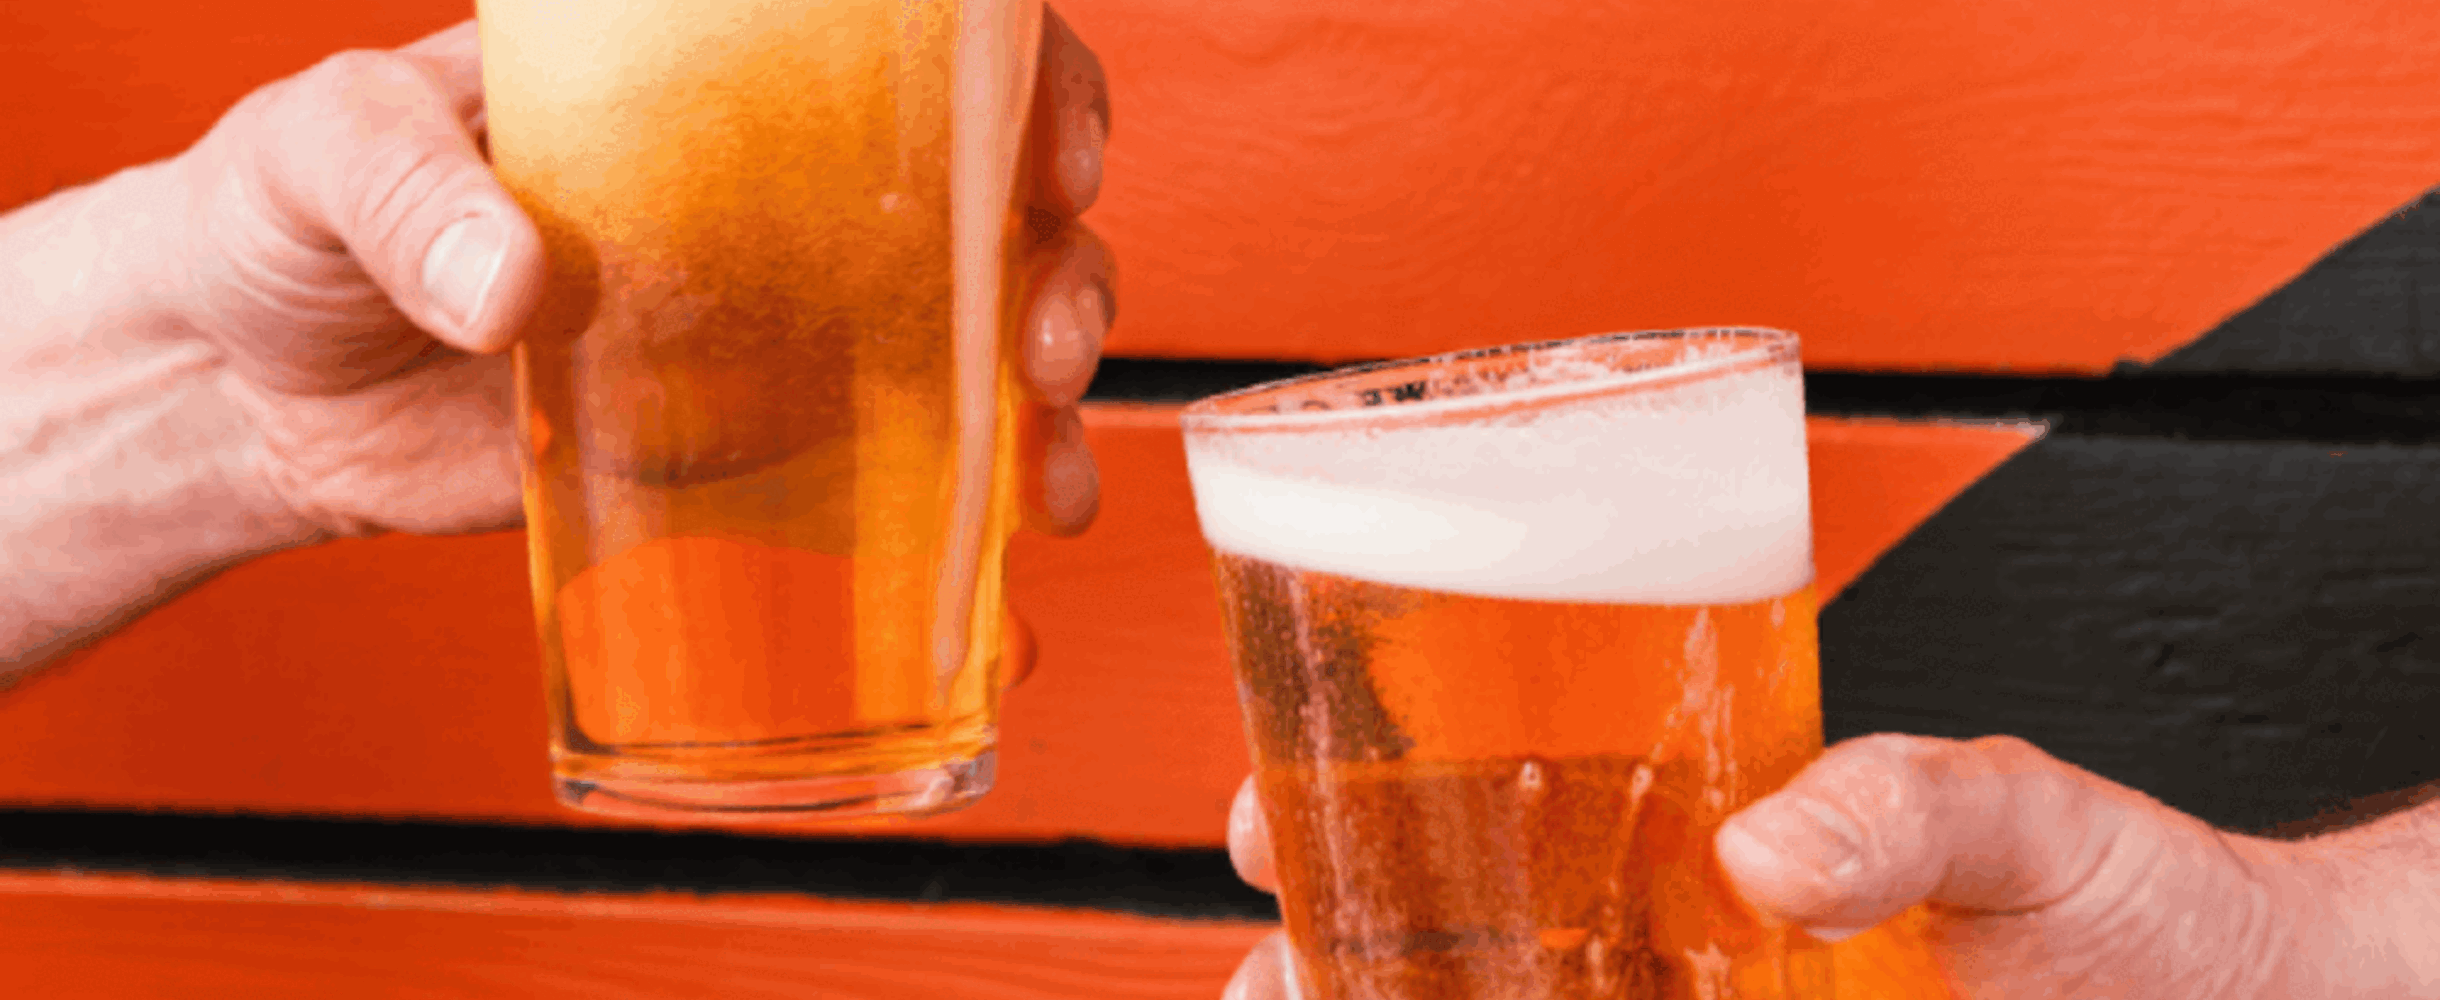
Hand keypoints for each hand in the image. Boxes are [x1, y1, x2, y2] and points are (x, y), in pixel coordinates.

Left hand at [159, 11, 1110, 538]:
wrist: (244, 396)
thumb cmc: (282, 220)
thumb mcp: (324, 155)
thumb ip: (407, 191)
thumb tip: (520, 281)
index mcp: (706, 81)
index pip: (913, 47)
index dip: (1028, 83)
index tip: (1051, 151)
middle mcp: (776, 196)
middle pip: (987, 198)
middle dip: (1064, 263)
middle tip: (1044, 339)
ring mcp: (779, 330)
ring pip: (971, 336)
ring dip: (1046, 397)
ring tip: (1047, 469)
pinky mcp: (750, 453)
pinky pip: (893, 472)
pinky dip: (972, 512)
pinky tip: (1010, 556)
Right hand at [1219, 735, 2439, 999]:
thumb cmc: (2141, 902)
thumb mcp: (2027, 812)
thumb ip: (1909, 800)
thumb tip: (1760, 849)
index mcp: (1691, 844)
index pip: (1481, 811)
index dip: (1348, 810)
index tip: (1263, 815)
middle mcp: (1665, 956)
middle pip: (1445, 959)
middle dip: (1324, 969)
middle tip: (1268, 983)